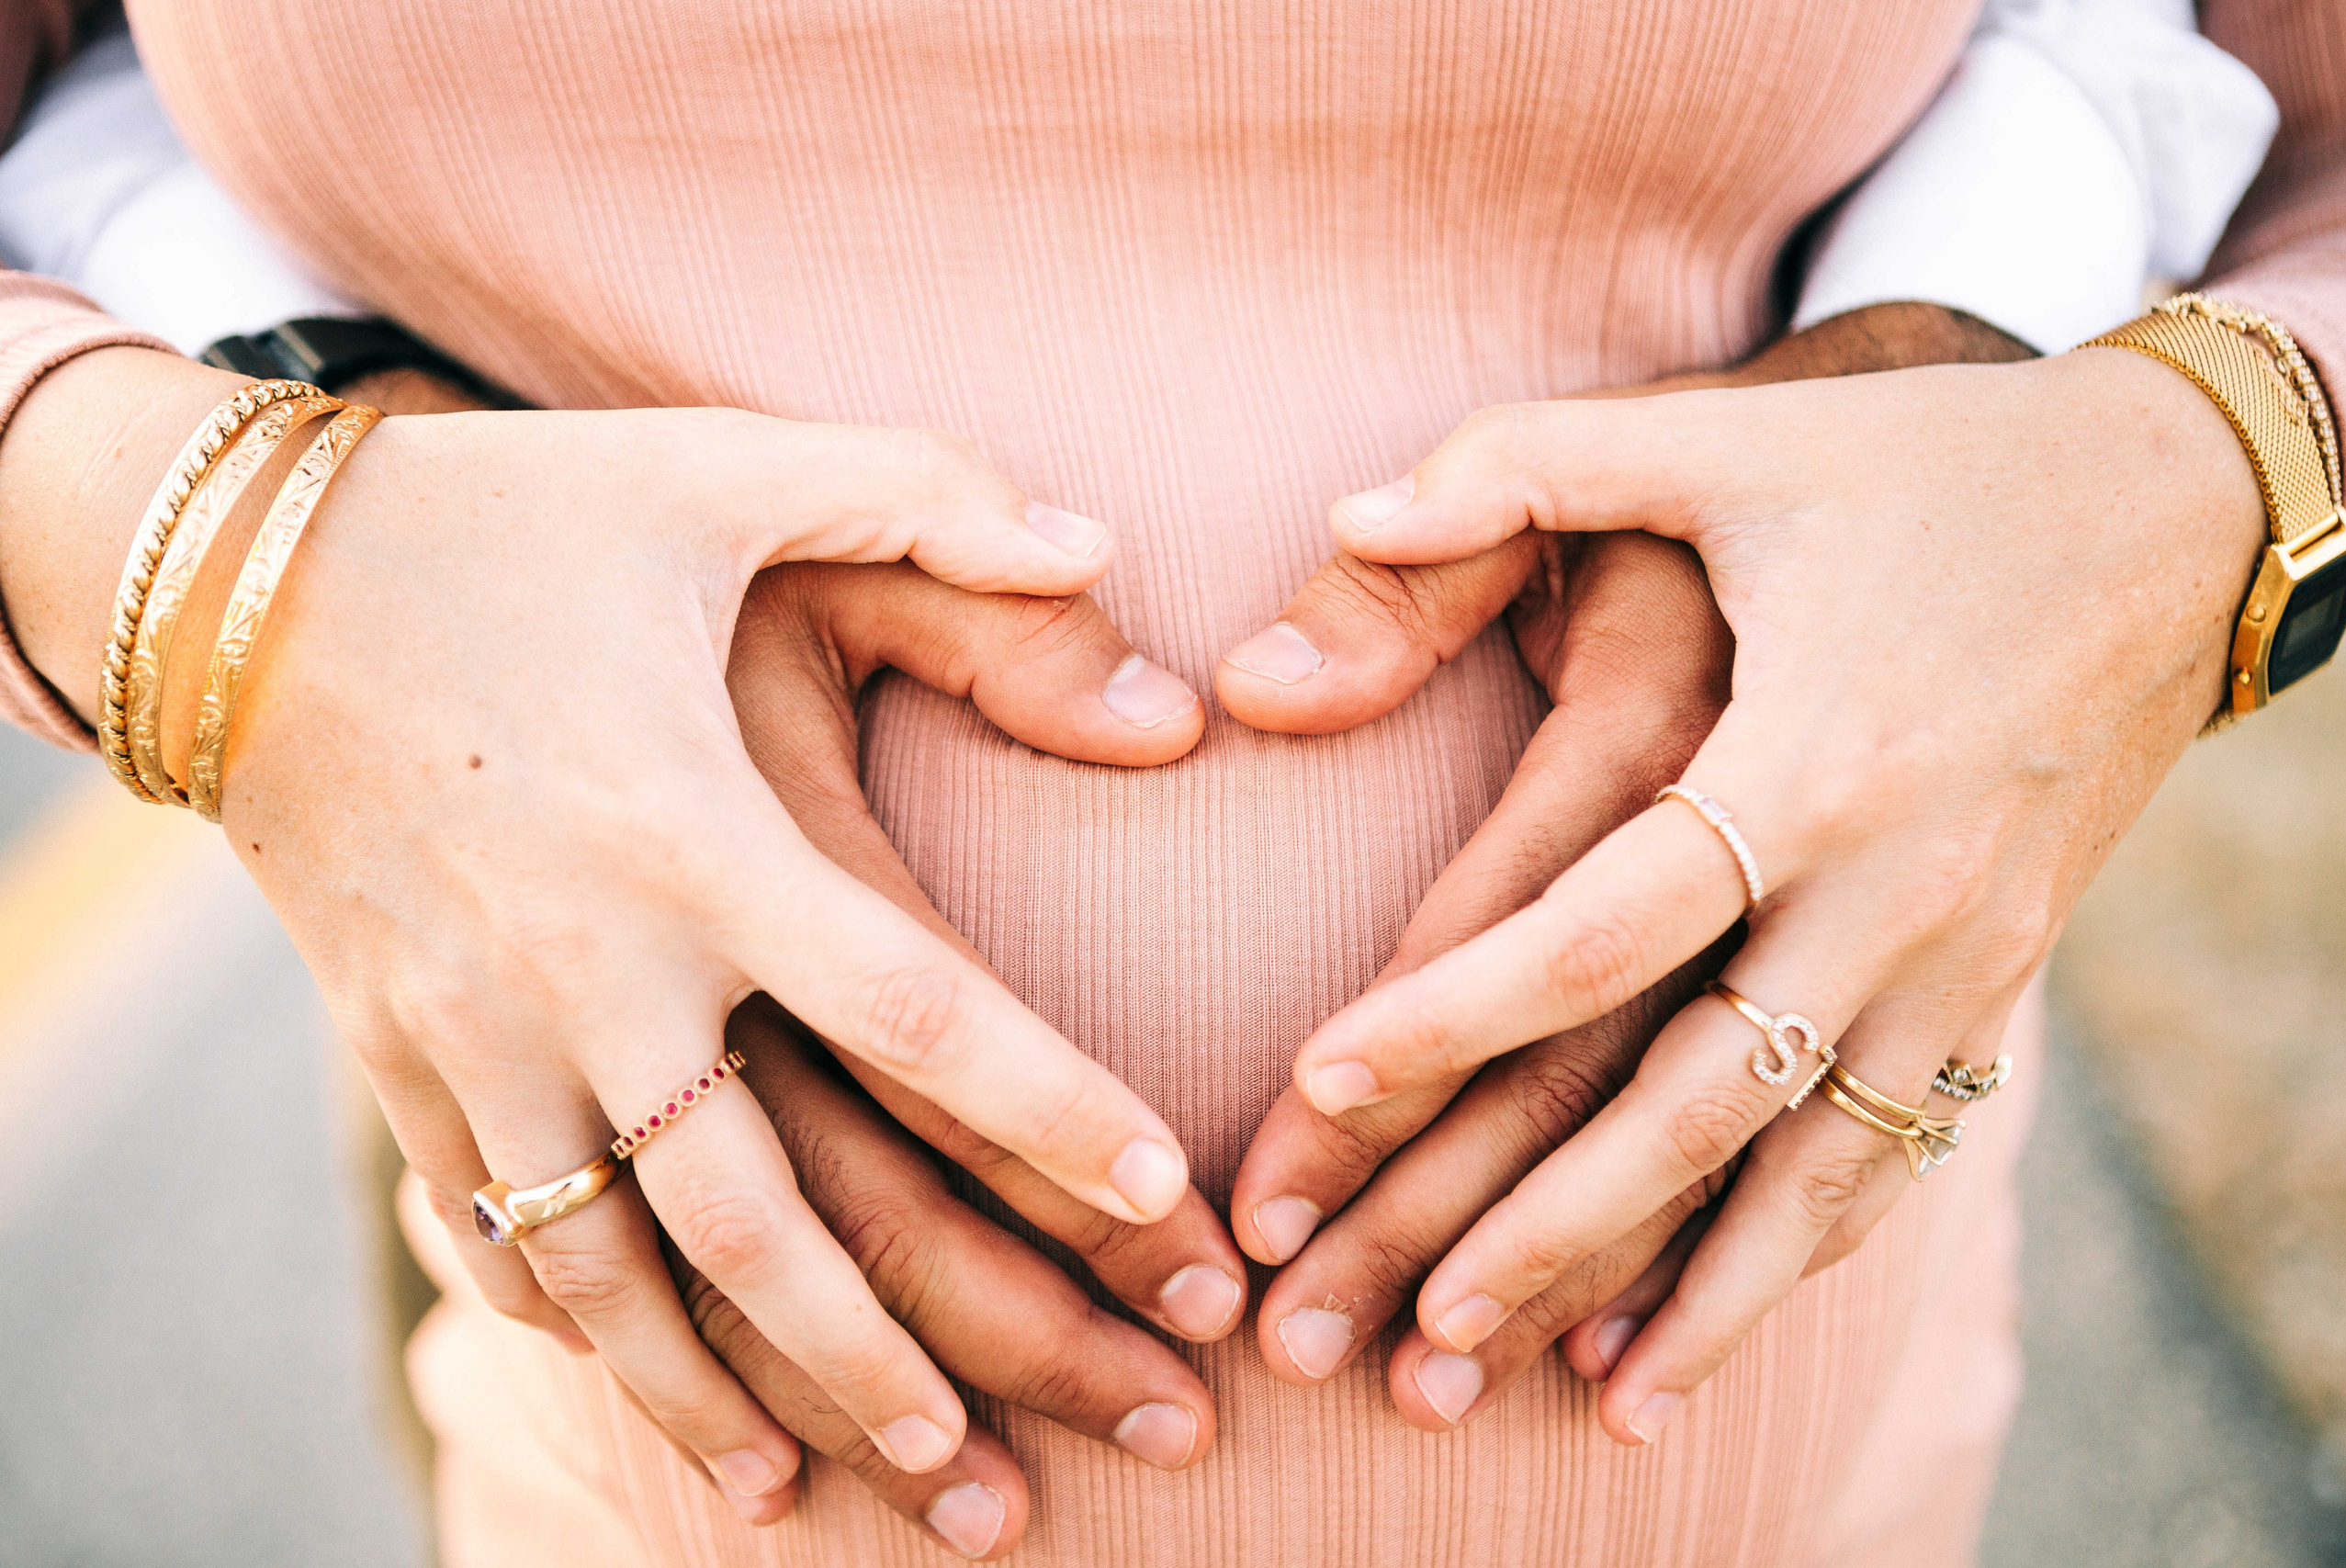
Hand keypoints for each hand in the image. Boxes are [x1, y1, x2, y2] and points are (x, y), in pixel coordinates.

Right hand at [24, 352, 1216, 1500]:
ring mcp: (481, 1038)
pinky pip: (513, 1248)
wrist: (235, 584)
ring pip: (641, 1280)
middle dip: (944, 1346)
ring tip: (915, 1484)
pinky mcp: (399, 1064)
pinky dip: (608, 1350)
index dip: (1052, 1117)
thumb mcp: (719, 467)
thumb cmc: (514, 519)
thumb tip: (1107, 551)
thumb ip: (926, 497)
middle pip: (781, 1216)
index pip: (915, 1010)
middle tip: (1105, 1437)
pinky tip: (700, 1421)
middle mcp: (593, 967)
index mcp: (701, 831)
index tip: (1168, 1209)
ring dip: (773, 1402)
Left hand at [1272, 329, 2259, 1441]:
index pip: (1597, 924)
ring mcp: (1957, 956)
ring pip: (1789, 1171)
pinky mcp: (1996, 986)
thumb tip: (1340, 509)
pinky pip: (1882, 1161)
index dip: (1453, 1011)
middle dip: (1520, 1218)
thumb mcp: (1725, 435)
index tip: (1318, 1084)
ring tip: (1509, 1380)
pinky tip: (1676, 1352)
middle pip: (1681, 1097)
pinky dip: (1782, 1265)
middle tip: (1370, 1322)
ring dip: (1649, 1291)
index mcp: (1803, 751)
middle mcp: (1889, 885)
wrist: (2175, 512)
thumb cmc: (1921, 465)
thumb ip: (1521, 463)